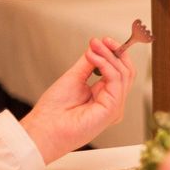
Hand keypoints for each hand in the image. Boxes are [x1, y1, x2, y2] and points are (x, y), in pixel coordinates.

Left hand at [20, 37, 133, 163]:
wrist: (43, 129)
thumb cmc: (53, 112)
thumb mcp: (73, 79)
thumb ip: (88, 64)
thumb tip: (97, 46)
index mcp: (105, 97)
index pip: (120, 72)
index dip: (116, 55)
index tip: (105, 41)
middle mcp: (113, 103)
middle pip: (127, 72)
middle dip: (116, 52)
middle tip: (102, 40)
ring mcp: (114, 107)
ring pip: (124, 74)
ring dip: (109, 56)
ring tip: (95, 46)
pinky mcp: (112, 110)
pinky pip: (116, 81)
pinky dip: (106, 65)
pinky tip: (93, 57)